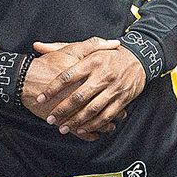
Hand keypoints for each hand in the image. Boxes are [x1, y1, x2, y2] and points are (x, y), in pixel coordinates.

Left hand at [21, 38, 145, 139]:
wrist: (140, 59)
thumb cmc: (107, 55)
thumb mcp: (86, 47)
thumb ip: (60, 47)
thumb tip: (36, 46)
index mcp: (92, 61)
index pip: (67, 76)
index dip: (53, 88)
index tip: (41, 98)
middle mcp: (103, 75)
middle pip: (78, 96)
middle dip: (62, 110)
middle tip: (50, 119)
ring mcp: (113, 88)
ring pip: (91, 109)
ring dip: (76, 121)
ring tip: (62, 128)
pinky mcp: (122, 99)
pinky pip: (106, 115)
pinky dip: (93, 124)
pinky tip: (81, 129)